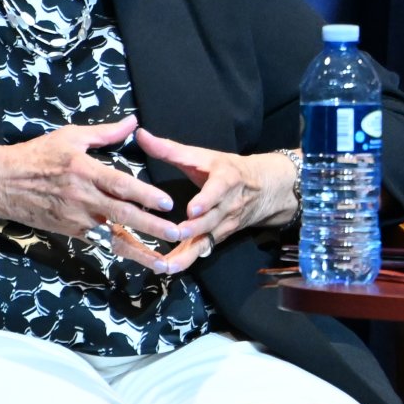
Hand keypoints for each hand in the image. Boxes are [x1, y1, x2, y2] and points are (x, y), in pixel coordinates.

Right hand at [0, 115, 187, 271]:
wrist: (2, 183)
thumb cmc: (37, 155)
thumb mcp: (70, 136)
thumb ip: (105, 133)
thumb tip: (133, 122)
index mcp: (84, 171)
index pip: (120, 185)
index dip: (144, 195)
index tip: (166, 203)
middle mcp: (83, 198)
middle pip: (122, 215)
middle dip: (151, 226)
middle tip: (176, 233)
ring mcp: (77, 219)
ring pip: (113, 236)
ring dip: (140, 249)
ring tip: (164, 259)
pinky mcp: (71, 232)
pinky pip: (100, 243)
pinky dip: (120, 251)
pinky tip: (140, 258)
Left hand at [136, 129, 300, 273]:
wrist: (263, 188)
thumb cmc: (224, 168)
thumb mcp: (201, 155)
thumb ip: (169, 148)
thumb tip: (140, 134)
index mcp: (225, 180)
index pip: (218, 190)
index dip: (207, 199)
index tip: (193, 209)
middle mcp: (228, 205)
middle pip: (211, 220)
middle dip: (193, 229)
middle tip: (174, 234)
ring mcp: (224, 224)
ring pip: (206, 240)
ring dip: (187, 253)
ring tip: (167, 265)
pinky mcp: (219, 236)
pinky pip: (203, 250)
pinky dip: (187, 260)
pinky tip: (169, 269)